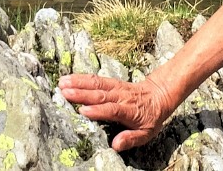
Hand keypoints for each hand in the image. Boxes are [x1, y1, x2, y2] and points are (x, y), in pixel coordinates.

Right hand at [58, 73, 175, 151]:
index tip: (83, 111)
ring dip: (79, 82)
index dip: (98, 110)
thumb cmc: (151, 118)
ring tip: (62, 82)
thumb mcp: (146, 133)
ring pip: (97, 84)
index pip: (112, 110)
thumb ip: (130, 139)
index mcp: (129, 111)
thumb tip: (115, 145)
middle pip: (100, 95)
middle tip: (65, 93)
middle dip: (82, 94)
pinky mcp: (112, 82)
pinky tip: (70, 77)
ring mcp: (116, 88)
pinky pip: (97, 79)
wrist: (160, 95)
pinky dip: (83, 77)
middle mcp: (121, 97)